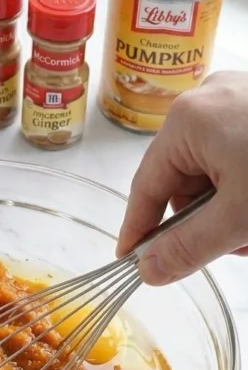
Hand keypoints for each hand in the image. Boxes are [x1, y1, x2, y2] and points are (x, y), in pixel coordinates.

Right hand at [117, 71, 247, 284]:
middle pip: (184, 180)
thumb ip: (189, 248)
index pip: (147, 188)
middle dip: (205, 221)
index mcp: (187, 119)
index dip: (139, 230)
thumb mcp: (238, 216)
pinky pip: (236, 156)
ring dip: (230, 208)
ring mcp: (238, 98)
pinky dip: (244, 187)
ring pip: (215, 171)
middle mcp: (207, 100)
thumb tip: (149, 270)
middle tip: (233, 246)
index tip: (133, 263)